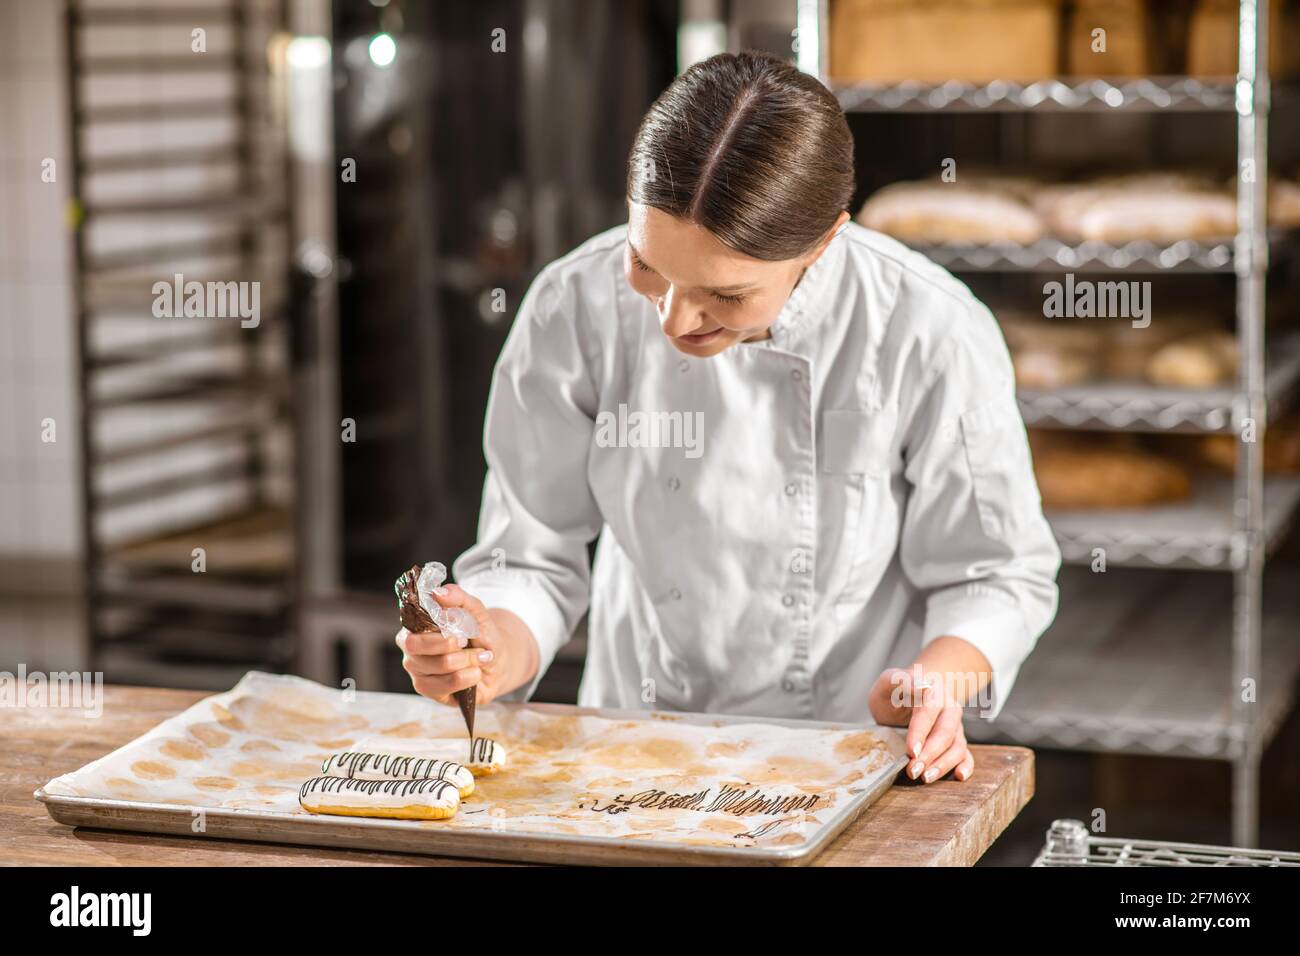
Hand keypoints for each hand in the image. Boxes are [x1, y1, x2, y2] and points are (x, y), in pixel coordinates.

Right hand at [397, 583, 505, 706]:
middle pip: (418, 649)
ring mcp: (419, 674)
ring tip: (479, 657)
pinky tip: (475, 673)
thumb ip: (458, 598)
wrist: (496, 659)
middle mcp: (411, 652)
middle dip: (450, 646)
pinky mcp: (430, 691)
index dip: (436, 633)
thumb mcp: (475, 611)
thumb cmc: (479, 633)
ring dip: (465, 661)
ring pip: (437, 667)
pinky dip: (466, 678)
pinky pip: (444, 687)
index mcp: (415, 629)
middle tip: (468, 644)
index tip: (460, 632)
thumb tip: (439, 592)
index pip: (412, 631)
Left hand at [868, 666, 974, 784]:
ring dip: (943, 764)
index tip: (910, 751)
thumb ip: (900, 681)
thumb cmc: (895, 691)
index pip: (929, 712)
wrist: (908, 694)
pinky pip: (967, 754)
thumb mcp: (888, 682)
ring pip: (957, 746)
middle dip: (930, 754)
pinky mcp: (957, 741)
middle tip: (913, 771)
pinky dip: (966, 766)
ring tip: (925, 777)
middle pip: (946, 732)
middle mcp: (949, 708)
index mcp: (933, 690)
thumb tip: (922, 685)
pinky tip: (959, 776)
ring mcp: (955, 726)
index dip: (920, 733)